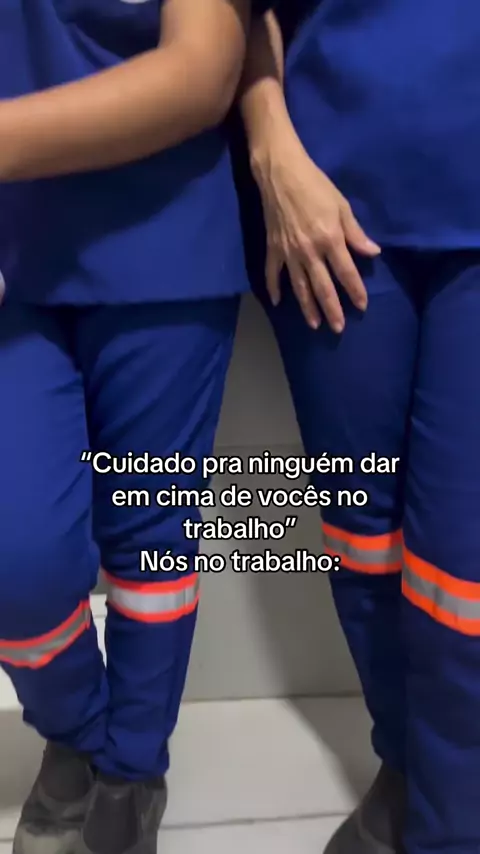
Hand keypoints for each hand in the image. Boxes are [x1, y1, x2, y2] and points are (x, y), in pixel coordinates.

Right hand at [253, 137, 380, 331]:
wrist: (280, 173)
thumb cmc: (316, 186)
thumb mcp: (342, 206)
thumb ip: (356, 233)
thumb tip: (372, 253)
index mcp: (330, 240)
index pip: (346, 273)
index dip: (355, 291)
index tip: (362, 306)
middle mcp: (310, 252)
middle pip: (323, 287)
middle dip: (332, 310)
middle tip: (338, 328)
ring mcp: (289, 253)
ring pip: (300, 287)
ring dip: (307, 307)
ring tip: (314, 325)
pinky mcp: (273, 249)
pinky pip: (273, 274)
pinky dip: (274, 289)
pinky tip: (278, 303)